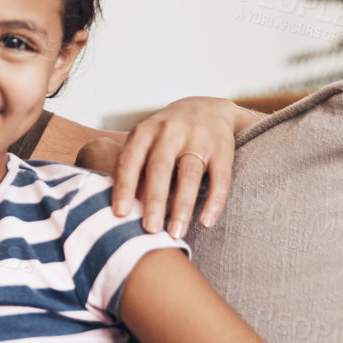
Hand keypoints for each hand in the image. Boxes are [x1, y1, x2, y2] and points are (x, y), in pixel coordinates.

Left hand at [111, 97, 253, 237]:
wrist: (207, 108)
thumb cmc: (166, 136)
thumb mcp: (145, 143)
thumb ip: (133, 170)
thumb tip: (121, 212)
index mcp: (145, 132)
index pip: (130, 161)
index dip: (124, 188)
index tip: (120, 215)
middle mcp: (170, 132)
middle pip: (160, 168)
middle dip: (154, 201)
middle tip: (149, 230)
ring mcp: (198, 139)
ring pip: (189, 175)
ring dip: (182, 206)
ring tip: (175, 233)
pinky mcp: (222, 149)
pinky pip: (220, 178)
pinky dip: (214, 202)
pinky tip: (206, 222)